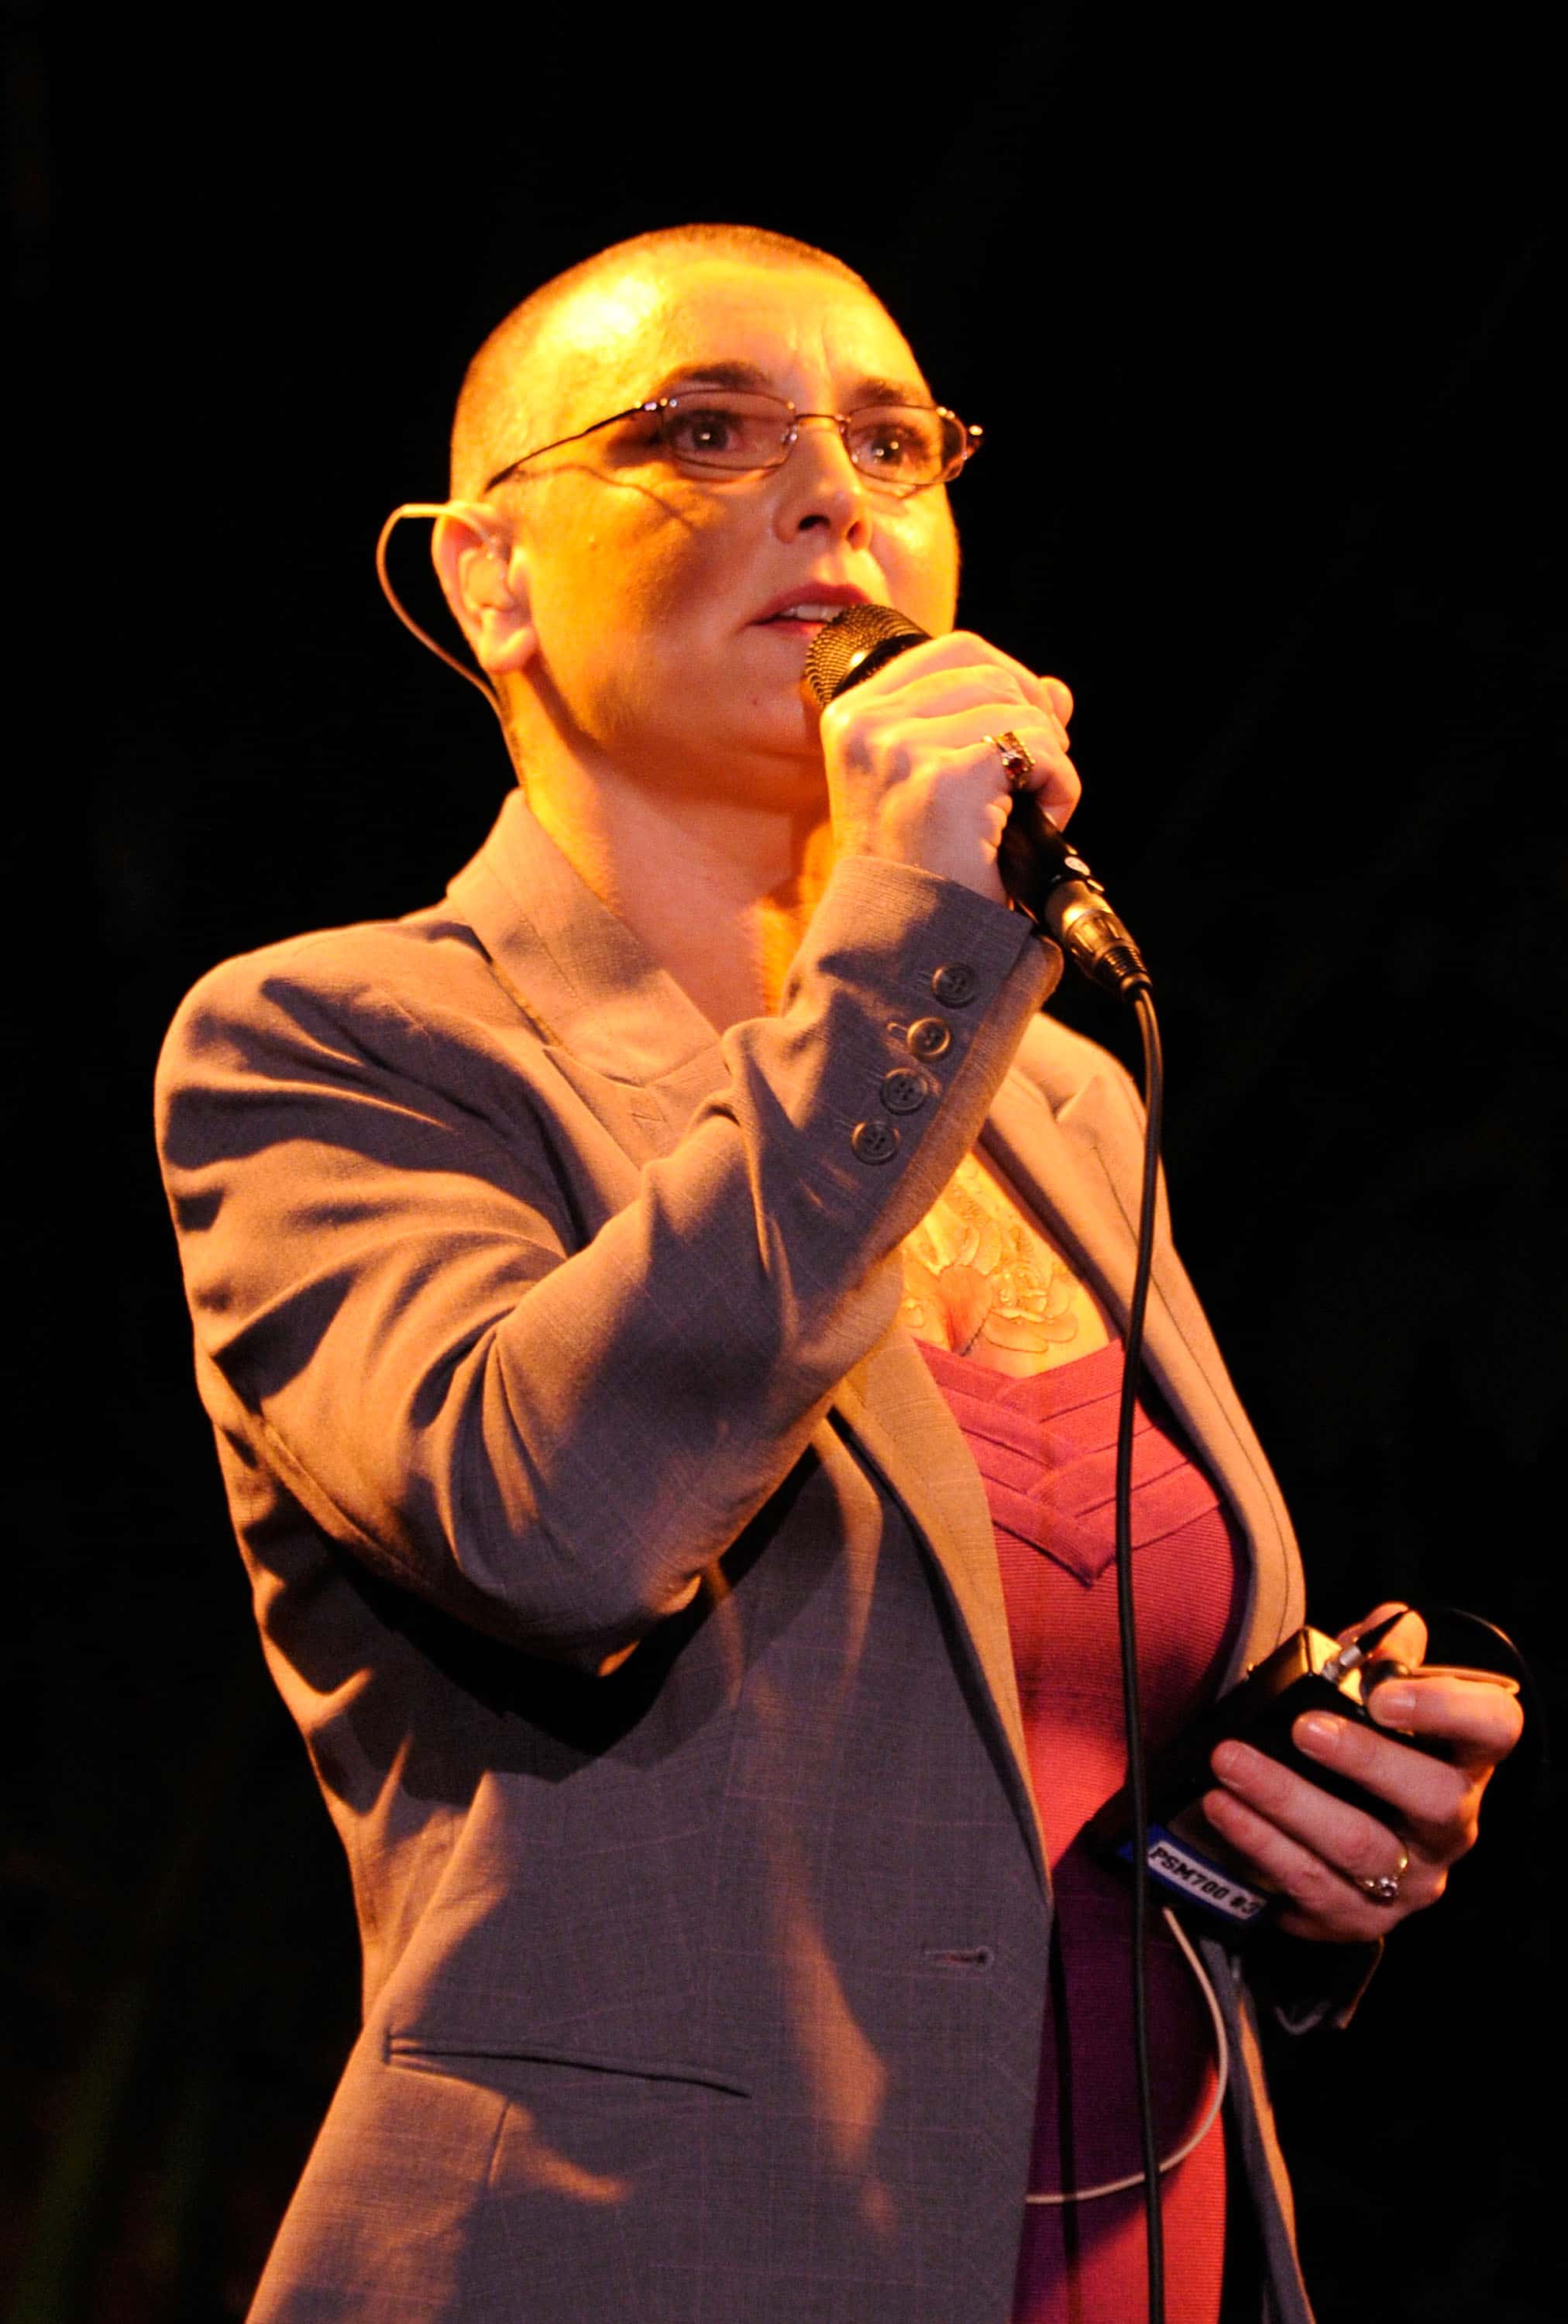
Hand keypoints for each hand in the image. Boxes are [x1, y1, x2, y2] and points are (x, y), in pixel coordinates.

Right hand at [816, 630, 1078, 903]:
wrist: (906, 942)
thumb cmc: (919, 871)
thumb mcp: (939, 783)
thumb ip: (988, 723)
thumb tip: (1056, 690)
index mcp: (852, 716)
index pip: (954, 651)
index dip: (1009, 676)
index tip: (1028, 721)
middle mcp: (867, 725)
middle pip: (993, 675)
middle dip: (1034, 723)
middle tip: (1033, 781)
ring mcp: (900, 750)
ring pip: (1022, 710)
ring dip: (1049, 759)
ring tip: (1029, 809)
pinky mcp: (944, 781)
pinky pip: (1038, 749)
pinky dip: (1060, 784)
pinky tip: (1041, 818)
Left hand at [1200, 1604, 1524, 1942]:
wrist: (1334, 1823)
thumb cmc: (1358, 1739)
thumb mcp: (1371, 1688)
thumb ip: (1378, 1650)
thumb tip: (1375, 1635)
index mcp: (1464, 1757)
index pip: (1493, 1727)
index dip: (1447, 1710)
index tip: (1382, 1695)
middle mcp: (1450, 1825)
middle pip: (1434, 1798)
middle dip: (1363, 1760)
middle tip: (1301, 1728)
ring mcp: (1412, 1880)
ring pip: (1360, 1848)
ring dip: (1288, 1803)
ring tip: (1230, 1767)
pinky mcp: (1362, 1918)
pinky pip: (1313, 1889)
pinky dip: (1262, 1848)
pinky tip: (1224, 1813)